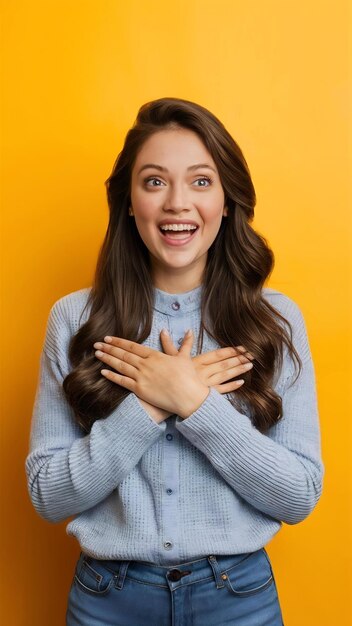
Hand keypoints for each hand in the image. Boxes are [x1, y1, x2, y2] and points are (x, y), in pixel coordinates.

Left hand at [93, 332, 208, 418]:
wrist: (188, 396)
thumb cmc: (188, 377)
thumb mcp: (184, 357)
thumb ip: (183, 344)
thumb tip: (189, 331)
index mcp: (155, 355)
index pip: (132, 346)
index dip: (119, 341)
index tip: (108, 338)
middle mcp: (146, 364)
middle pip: (123, 354)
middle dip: (109, 348)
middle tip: (97, 343)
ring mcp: (142, 376)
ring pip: (120, 365)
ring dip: (107, 359)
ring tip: (97, 353)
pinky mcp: (140, 389)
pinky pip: (122, 381)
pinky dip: (112, 376)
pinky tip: (102, 372)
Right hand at [160, 330, 253, 392]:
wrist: (162, 398)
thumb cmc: (166, 377)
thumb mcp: (169, 359)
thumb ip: (170, 345)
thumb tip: (165, 330)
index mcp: (197, 362)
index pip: (218, 354)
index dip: (231, 350)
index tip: (243, 347)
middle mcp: (203, 372)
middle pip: (225, 363)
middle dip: (239, 358)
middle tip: (254, 354)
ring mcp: (205, 384)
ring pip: (225, 375)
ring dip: (238, 370)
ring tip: (250, 365)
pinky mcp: (205, 395)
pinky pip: (221, 391)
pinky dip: (231, 386)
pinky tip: (241, 383)